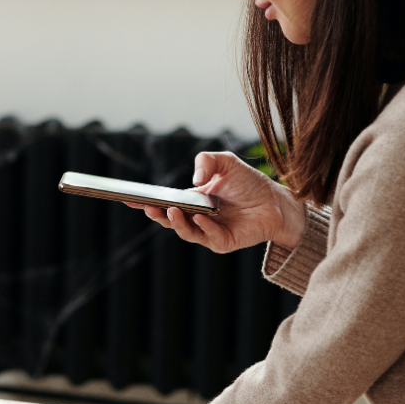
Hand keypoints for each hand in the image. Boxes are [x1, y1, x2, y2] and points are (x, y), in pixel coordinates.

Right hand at [130, 151, 304, 253]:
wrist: (276, 202)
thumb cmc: (249, 183)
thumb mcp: (225, 162)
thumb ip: (206, 161)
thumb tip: (194, 180)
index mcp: (191, 201)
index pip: (163, 202)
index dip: (146, 202)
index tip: (129, 198)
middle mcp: (195, 218)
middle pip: (169, 220)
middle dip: (156, 214)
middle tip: (148, 206)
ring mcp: (207, 232)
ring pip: (185, 231)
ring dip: (176, 222)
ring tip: (172, 210)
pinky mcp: (222, 243)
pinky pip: (208, 237)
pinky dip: (203, 227)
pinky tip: (202, 216)